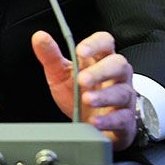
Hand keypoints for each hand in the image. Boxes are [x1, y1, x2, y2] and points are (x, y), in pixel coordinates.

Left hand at [32, 30, 136, 150]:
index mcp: (100, 60)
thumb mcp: (61, 75)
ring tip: (87, 99)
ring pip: (122, 91)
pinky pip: (122, 118)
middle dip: (101, 71)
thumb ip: (51, 56)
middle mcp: (116, 76)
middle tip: (82, 79)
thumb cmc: (78, 97)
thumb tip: (39, 37)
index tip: (80, 51)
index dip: (95, 44)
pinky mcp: (125, 120)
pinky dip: (109, 120)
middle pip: (118, 64)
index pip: (105, 42)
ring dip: (104, 96)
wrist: (89, 127)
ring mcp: (123, 97)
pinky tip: (95, 122)